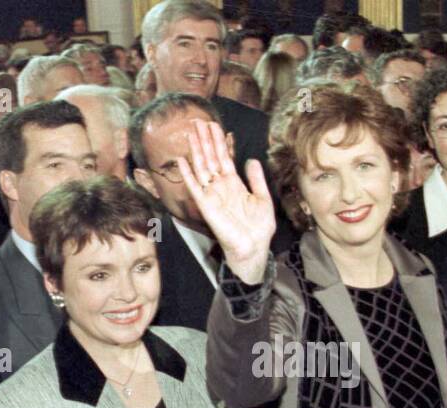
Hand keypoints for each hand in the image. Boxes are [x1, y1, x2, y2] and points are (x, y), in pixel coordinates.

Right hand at [176, 119, 275, 284]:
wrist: (254, 247)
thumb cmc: (259, 227)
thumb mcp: (263, 198)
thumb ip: (256, 179)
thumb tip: (252, 159)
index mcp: (234, 184)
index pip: (223, 157)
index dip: (219, 141)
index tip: (214, 125)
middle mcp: (221, 186)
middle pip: (210, 158)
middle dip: (205, 139)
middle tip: (198, 121)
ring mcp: (212, 195)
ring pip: (202, 167)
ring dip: (197, 150)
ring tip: (192, 132)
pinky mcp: (206, 205)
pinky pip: (194, 187)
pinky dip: (188, 174)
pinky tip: (183, 159)